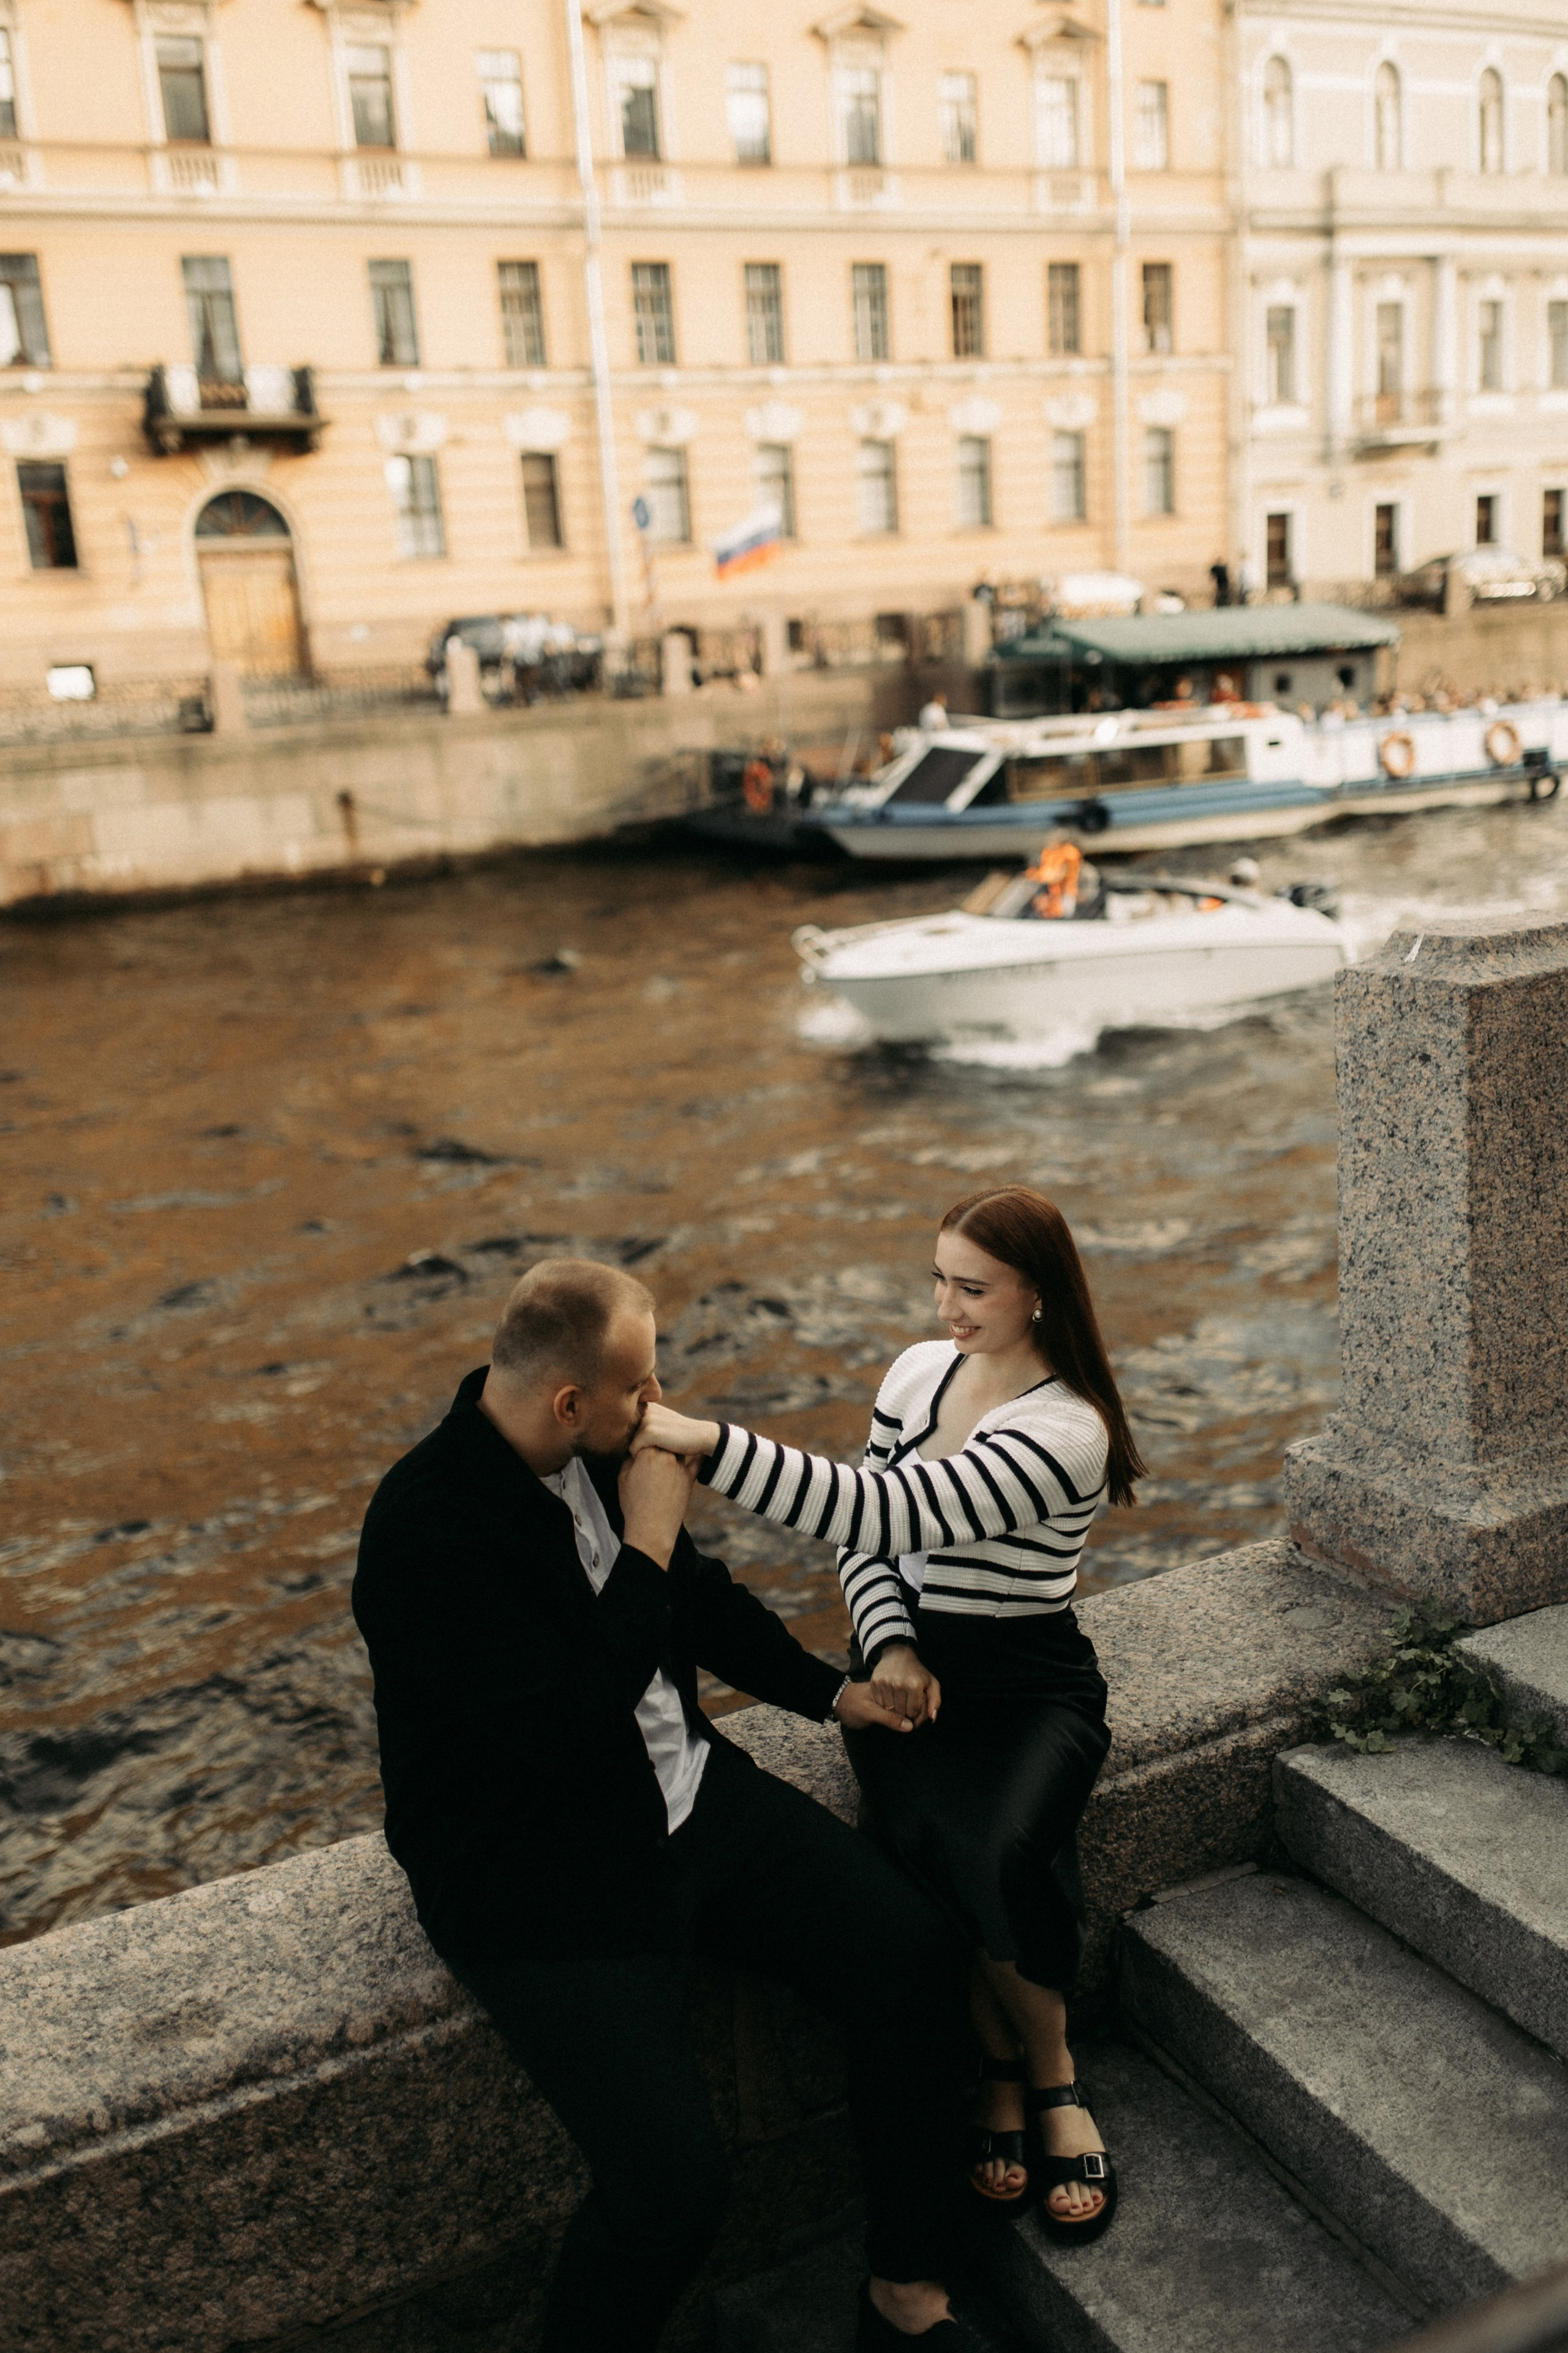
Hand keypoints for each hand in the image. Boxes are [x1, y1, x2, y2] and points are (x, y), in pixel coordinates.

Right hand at [618, 1447, 698, 1569]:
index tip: (639, 1446)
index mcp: (646, 1453)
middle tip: (655, 1446)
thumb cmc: (634, 1504)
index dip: (642, 1439)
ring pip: (678, 1448)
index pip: (646, 1436)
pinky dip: (697, 1455)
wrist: (652, 1529)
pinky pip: (696, 1462)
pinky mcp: (690, 1478)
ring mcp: (679, 1466)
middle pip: (664, 1440)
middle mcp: (665, 1456)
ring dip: (675, 1447)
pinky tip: (698, 1450)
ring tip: (671, 1449)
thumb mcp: (623, 1478)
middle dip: (659, 1441)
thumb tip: (634, 1450)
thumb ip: (629, 1459)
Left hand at [633, 1402, 721, 1457]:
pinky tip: (658, 1453)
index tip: (651, 1443)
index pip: (626, 1427)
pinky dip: (642, 1456)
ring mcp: (646, 1419)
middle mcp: (644, 1409)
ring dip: (639, 1451)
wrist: (701, 1436)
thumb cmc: (681, 1435)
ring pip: (628, 1443)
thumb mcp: (663, 1423)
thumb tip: (624, 1433)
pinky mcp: (649, 1431)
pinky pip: (633, 1449)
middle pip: (625, 1435)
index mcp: (646, 1405)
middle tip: (655, 1448)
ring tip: (658, 1449)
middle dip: (635, 1445)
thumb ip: (646, 1422)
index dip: (633, 1438)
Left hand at [834, 1677, 923, 1735]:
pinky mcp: (884, 1707)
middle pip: (911, 1704)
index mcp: (890, 1688)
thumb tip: (910, 1726)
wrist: (836, 1702)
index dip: (918, 1711)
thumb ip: (889, 1719)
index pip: (911, 1699)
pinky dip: (902, 1719)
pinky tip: (904, 1725)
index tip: (919, 1724)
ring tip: (913, 1726)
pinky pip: (898, 1713)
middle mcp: (891, 1691)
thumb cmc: (851, 1705)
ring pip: (905, 1709)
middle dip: (917, 1714)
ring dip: (910, 1717)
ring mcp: (888, 1699)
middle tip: (917, 1727)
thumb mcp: (870, 1712)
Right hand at [867, 1643, 940, 1728]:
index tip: (914, 1705)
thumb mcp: (931, 1683)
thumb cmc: (917, 1672)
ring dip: (894, 1709)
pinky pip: (879, 1703)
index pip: (913, 1712)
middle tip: (905, 1703)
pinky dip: (884, 1704)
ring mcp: (885, 1683)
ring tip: (898, 1700)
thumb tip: (932, 1717)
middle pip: (901, 1712)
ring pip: (889, 1709)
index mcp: (914, 1685)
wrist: (898, 1655)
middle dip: (904, 1711)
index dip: (914, 1712)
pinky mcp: (875, 1683)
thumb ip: (935, 1701)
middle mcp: (899, 1684)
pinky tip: (889, 1697)